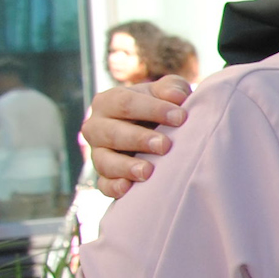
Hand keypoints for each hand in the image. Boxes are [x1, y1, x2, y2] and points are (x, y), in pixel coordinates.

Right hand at [83, 77, 192, 196]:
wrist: (159, 132)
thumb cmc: (162, 108)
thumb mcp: (167, 93)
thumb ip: (171, 88)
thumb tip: (176, 96)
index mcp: (108, 101)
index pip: (125, 103)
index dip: (152, 109)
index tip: (181, 117)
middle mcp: (97, 127)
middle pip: (112, 133)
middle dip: (139, 139)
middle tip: (165, 146)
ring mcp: (99, 154)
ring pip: (104, 161)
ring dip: (125, 167)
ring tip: (148, 172)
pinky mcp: (105, 177)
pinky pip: (103, 185)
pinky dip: (113, 187)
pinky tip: (128, 189)